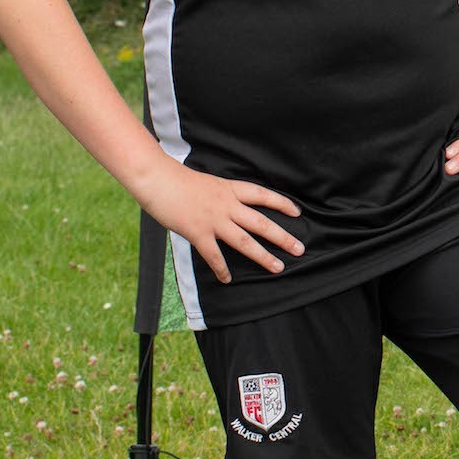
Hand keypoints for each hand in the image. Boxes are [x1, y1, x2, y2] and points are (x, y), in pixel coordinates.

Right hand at [134, 163, 302, 283]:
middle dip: (282, 237)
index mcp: (229, 189)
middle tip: (299, 249)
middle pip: (261, 222)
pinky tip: (228, 279)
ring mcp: (213, 219)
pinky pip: (214, 255)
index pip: (262, 195)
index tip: (297, 212)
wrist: (158, 179)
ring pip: (245, 241)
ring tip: (278, 267)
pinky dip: (221, 269)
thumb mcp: (208, 183)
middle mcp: (226, 205)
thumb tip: (230, 208)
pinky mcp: (197, 232)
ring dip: (263, 256)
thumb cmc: (178, 180)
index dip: (281, 204)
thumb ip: (221, 196)